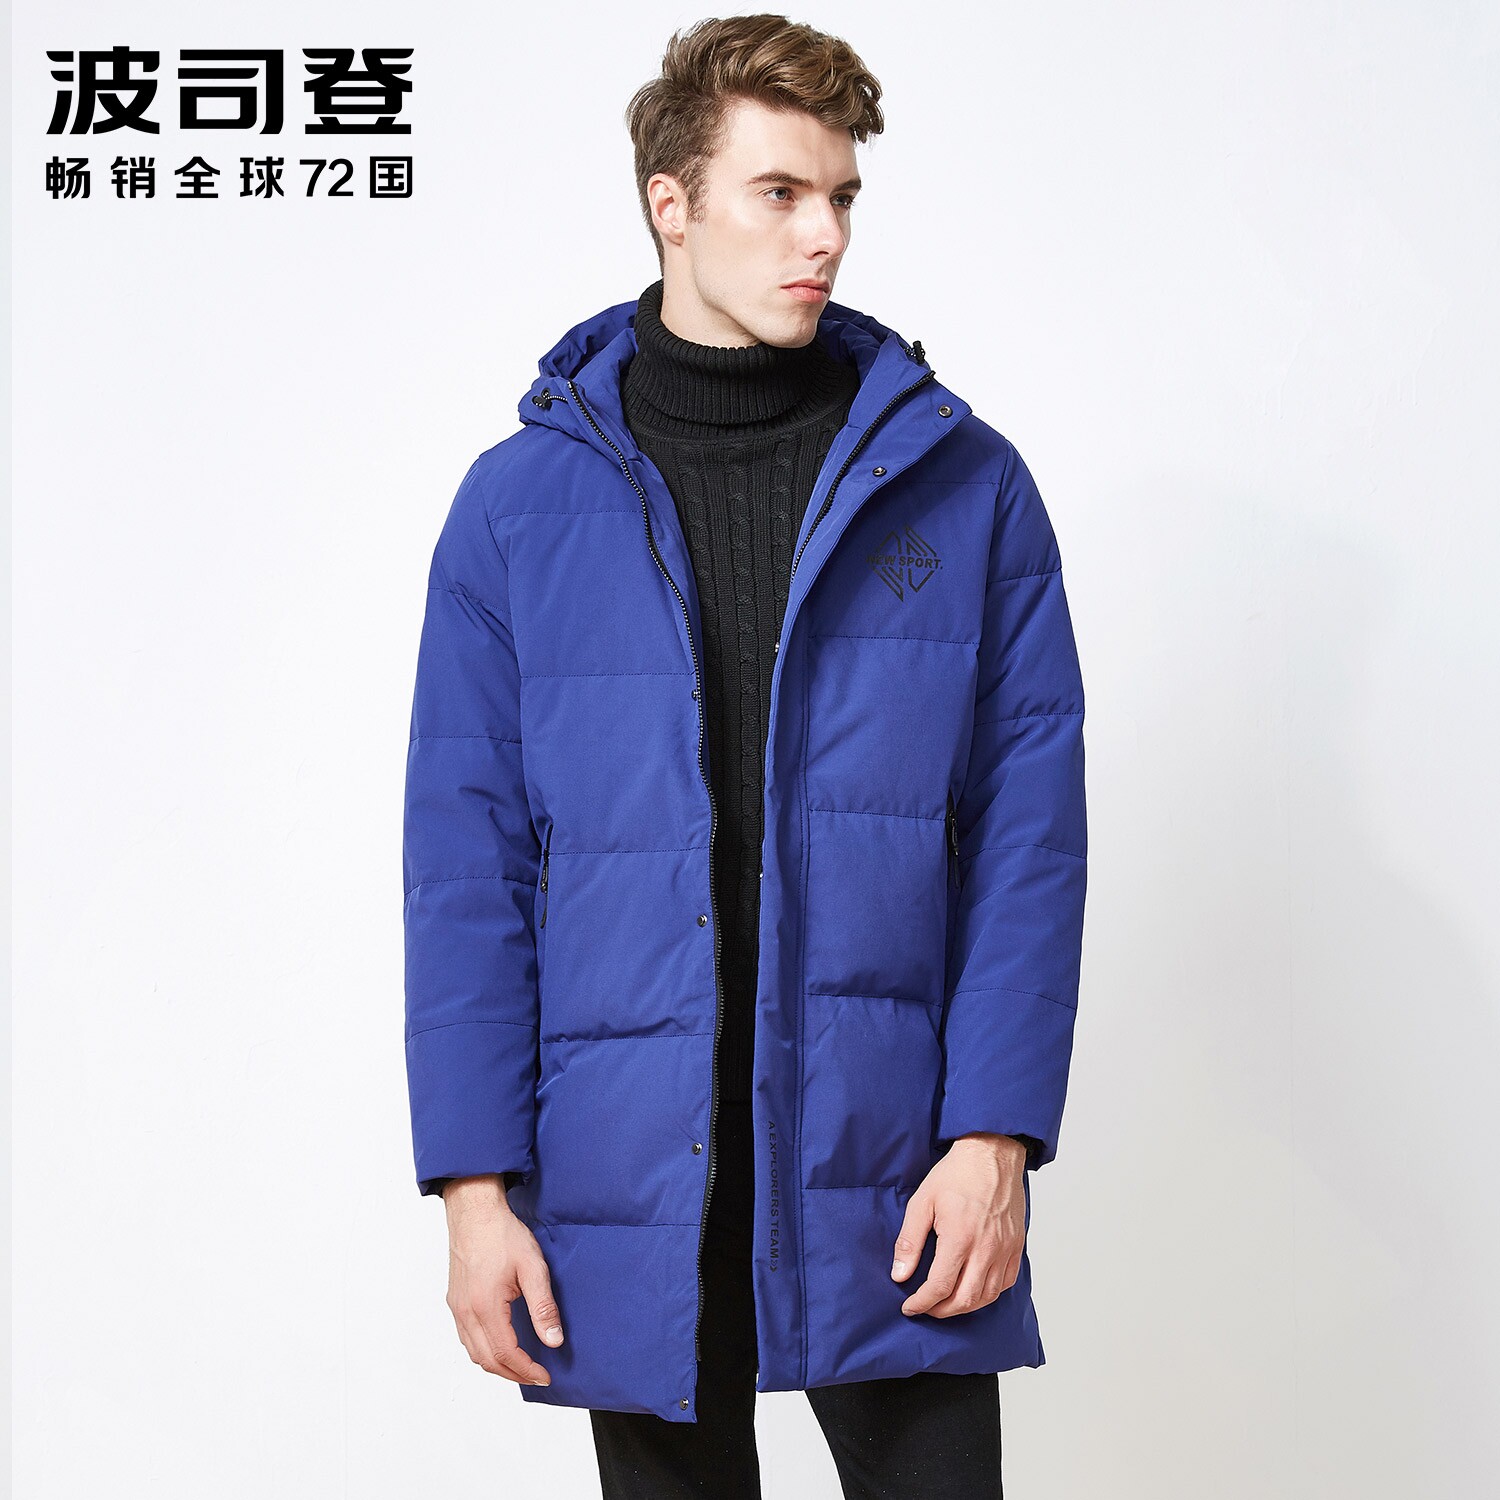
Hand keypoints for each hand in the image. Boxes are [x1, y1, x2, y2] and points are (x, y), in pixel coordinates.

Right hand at [443, 1174, 564, 1385]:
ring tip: (521, 1365)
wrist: (475, 1211)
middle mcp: (466, 1311)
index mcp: (485, 1306)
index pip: (505, 1353)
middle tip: (536, 1376)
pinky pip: (466, 1337)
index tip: (545, 1376)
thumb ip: (543, 1307)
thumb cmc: (502, 1234)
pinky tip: (500, 1344)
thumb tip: (554, 1340)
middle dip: (513, 1374)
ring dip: (497, 1365)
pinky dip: (484, 1350)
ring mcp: (457, 1307)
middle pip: (487, 1360)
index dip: (526, 1370)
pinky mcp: (455, 1300)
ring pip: (474, 1352)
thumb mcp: (533, 1267)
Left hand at [890, 1134, 1026, 1318]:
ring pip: (987, 1296)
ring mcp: (1005, 1249)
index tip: (909, 1307)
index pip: (940, 1287)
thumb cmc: (956, 1174)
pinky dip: (988, 1294)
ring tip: (946, 1303)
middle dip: (941, 1311)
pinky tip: (973, 1289)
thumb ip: (909, 1241)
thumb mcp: (922, 1202)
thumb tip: (899, 1275)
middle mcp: (986, 1249)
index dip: (922, 1303)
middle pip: (965, 1300)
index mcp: (960, 1238)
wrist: (992, 1154)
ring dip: (964, 1306)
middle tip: (925, 1308)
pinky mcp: (1016, 1246)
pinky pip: (1005, 1283)